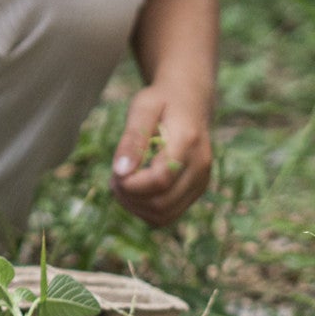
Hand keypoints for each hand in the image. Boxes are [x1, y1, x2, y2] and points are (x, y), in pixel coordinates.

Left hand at [111, 82, 212, 225]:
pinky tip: (134, 191)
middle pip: (161, 203)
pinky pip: (168, 215)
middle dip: (128, 196)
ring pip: (164, 215)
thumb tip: (121, 172)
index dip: (131, 184)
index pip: (160, 180)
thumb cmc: (161, 101)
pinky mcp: (196, 191)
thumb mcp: (142, 109)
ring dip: (134, 206)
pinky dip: (145, 211)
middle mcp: (201, 167)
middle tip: (114, 178)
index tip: (115, 172)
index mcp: (188, 143)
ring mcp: (201, 181)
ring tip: (121, 184)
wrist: (189, 100)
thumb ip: (132, 140)